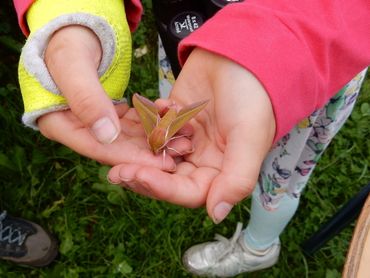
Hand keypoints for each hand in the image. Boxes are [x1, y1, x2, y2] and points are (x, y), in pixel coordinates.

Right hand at [39, 25, 191, 167]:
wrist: (70, 30)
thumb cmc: (65, 43)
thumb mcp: (72, 66)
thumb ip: (86, 99)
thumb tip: (107, 136)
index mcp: (59, 125)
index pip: (100, 149)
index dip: (133, 158)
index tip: (162, 165)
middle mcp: (77, 129)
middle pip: (117, 148)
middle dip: (151, 152)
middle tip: (182, 152)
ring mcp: (93, 122)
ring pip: (128, 137)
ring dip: (156, 139)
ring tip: (184, 139)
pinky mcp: (108, 113)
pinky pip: (132, 122)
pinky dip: (152, 122)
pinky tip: (173, 122)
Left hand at [108, 48, 275, 222]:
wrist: (244, 55)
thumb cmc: (253, 97)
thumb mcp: (249, 138)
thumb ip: (237, 178)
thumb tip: (215, 215)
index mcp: (222, 170)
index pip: (189, 191)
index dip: (163, 188)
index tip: (138, 176)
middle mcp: (203, 158)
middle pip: (168, 177)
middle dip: (142, 175)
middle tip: (116, 171)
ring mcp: (187, 137)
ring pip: (158, 154)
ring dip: (140, 152)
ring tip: (115, 150)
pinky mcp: (175, 118)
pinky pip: (157, 127)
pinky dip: (152, 121)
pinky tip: (157, 107)